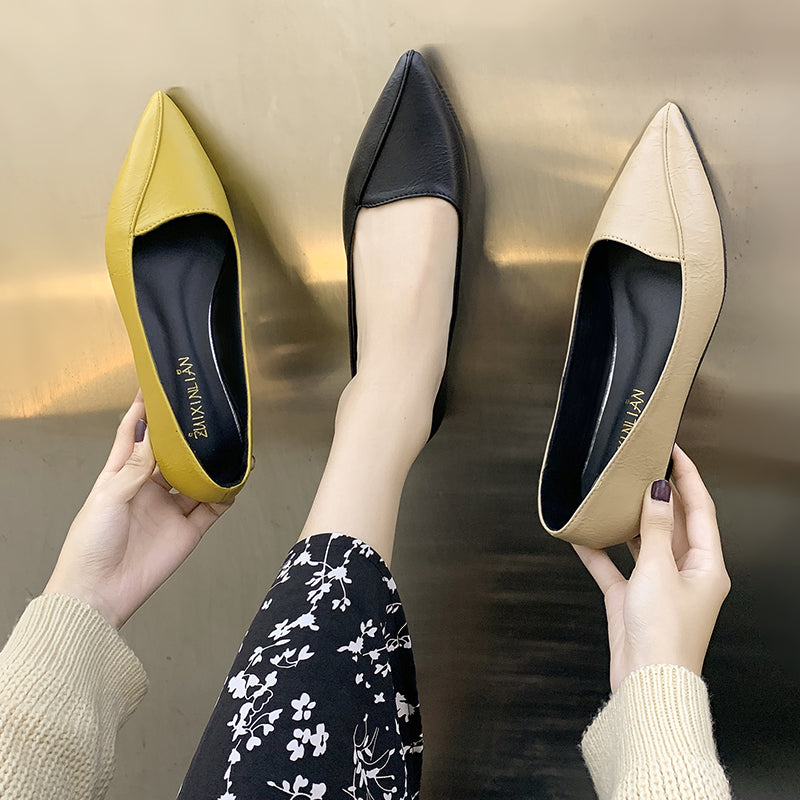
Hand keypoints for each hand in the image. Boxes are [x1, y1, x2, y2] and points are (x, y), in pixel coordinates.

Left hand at [43, 391, 233, 628]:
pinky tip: (233, 481)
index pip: (132, 435)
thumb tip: (155, 435)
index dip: (142, 411)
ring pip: (197, 479)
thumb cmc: (90, 544)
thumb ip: (136, 466)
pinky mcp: (188, 531)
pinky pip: (213, 508)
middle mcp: (148, 490)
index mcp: (121, 476)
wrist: (100, 592)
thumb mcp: (108, 496)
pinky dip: (225, 494)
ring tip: (226, 446)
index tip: (153, 388)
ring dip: (210, 464)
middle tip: (202, 417)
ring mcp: (169, 510)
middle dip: (186, 437)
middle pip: (172, 455)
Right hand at [574, 444, 730, 692]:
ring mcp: (657, 586)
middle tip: (642, 465)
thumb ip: (655, 528)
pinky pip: (614, 567)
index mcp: (707, 567)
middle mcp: (685, 573)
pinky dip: (599, 552)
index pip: (700, 510)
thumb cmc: (664, 634)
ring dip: (629, 520)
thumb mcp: (658, 570)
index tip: (673, 451)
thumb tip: (658, 492)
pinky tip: (582, 536)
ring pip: (644, 542)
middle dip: (659, 494)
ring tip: (615, 493)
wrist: (646, 682)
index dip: (687, 478)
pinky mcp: (631, 600)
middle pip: (673, 523)